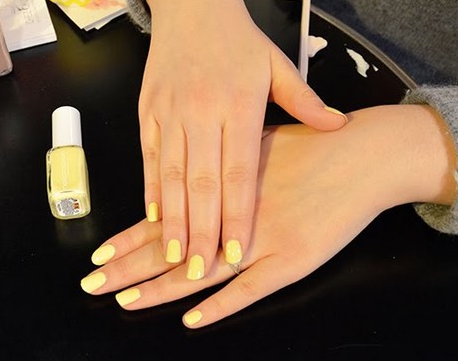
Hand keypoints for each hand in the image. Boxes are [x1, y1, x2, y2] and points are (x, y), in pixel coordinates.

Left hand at [81, 105, 457, 327]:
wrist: (365, 153)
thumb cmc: (316, 143)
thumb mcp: (262, 136)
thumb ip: (227, 158)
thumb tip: (196, 167)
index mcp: (220, 186)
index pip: (166, 218)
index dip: (130, 238)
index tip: (100, 254)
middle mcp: (232, 215)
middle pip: (171, 248)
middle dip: (129, 268)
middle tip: (92, 285)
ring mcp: (261, 241)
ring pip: (200, 272)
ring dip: (159, 289)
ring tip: (124, 301)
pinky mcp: (292, 260)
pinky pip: (249, 290)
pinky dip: (220, 306)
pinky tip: (190, 320)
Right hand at [138, 0, 346, 281]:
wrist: (192, 3)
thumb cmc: (239, 38)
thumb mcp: (276, 63)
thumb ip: (305, 100)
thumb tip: (339, 126)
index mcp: (239, 103)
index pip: (238, 172)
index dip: (236, 215)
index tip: (236, 252)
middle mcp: (202, 111)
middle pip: (201, 182)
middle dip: (199, 231)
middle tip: (199, 270)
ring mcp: (170, 112)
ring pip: (170, 175)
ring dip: (170, 219)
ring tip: (173, 255)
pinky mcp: (148, 111)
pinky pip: (149, 158)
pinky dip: (150, 189)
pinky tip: (152, 217)